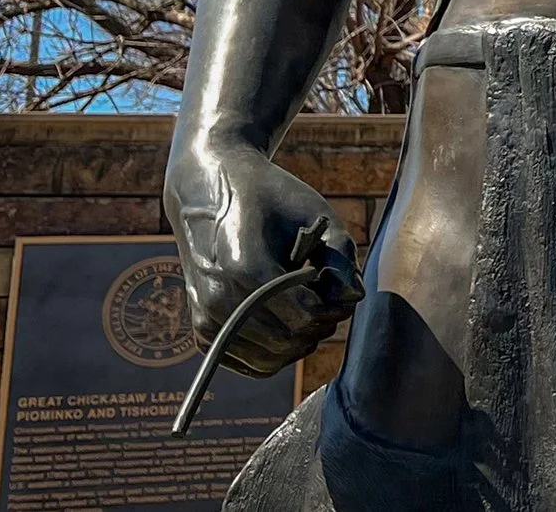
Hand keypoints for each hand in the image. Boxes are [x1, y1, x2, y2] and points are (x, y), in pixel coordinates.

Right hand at [164, 141, 363, 376]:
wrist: (207, 192)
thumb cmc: (268, 199)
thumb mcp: (313, 211)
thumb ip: (340, 256)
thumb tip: (353, 299)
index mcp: (242, 266)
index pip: (304, 316)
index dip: (334, 307)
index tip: (338, 284)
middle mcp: (217, 299)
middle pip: (289, 342)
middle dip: (320, 324)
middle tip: (327, 294)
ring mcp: (205, 319)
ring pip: (272, 361)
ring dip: (301, 340)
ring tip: (307, 303)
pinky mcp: (202, 333)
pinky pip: (253, 364)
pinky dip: (279, 351)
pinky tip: (288, 317)